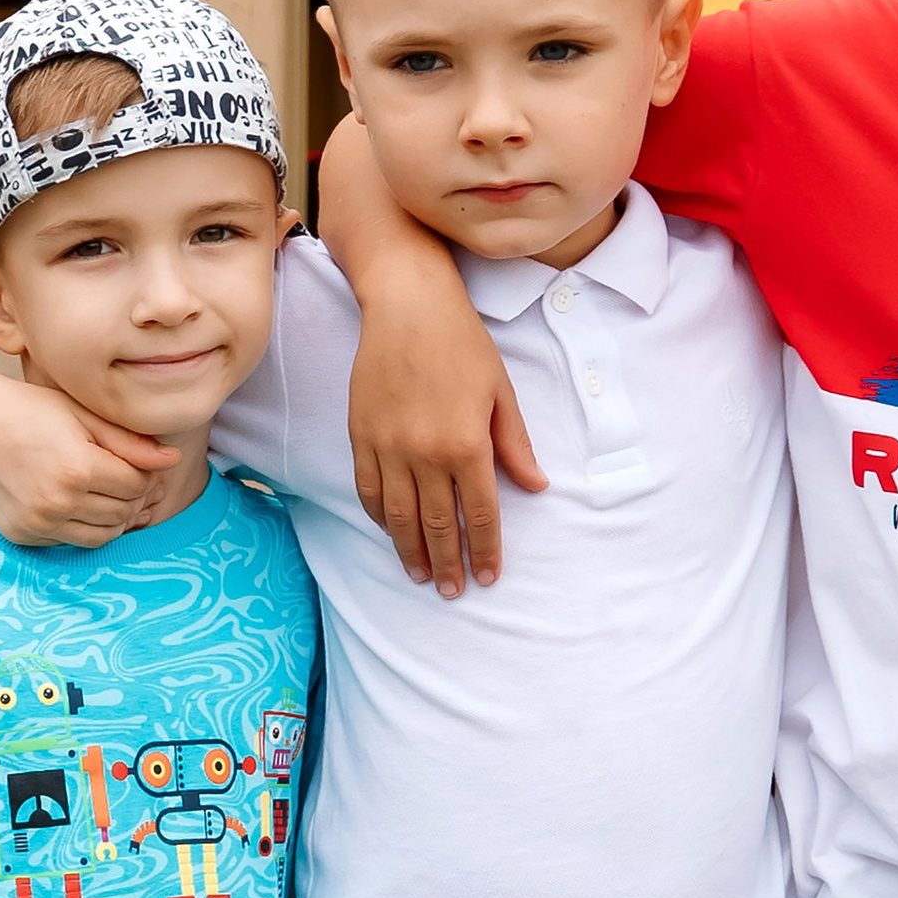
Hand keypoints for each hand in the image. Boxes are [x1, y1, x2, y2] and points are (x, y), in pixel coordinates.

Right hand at [0, 368, 171, 546]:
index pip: (137, 485)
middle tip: (127, 479)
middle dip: (134, 497)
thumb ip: (130, 442)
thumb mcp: (84, 415)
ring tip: (107, 492)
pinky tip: (79, 502)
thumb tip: (174, 461)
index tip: (137, 463)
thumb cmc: (34, 410)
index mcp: (78, 467)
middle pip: (123, 512)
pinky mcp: (23, 534)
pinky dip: (84, 526)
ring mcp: (38, 522)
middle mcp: (58, 501)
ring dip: (114, 517)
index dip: (144, 475)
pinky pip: (72, 541)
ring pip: (103, 535)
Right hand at [347, 284, 547, 593]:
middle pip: (438, 524)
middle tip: (453, 591)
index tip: (488, 575)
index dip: (486, 549)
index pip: (481, 513)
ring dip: (411, 551)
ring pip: (400, 516)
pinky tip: (391, 532)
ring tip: (421, 575)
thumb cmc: (462, 344)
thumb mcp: (501, 392)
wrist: (407, 306)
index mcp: (467, 444)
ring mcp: (389, 447)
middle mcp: (426, 454)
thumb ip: (514, 445)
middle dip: (448, 563)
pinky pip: (369, 490)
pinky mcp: (361, 436)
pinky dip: (380, 517)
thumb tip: (536, 486)